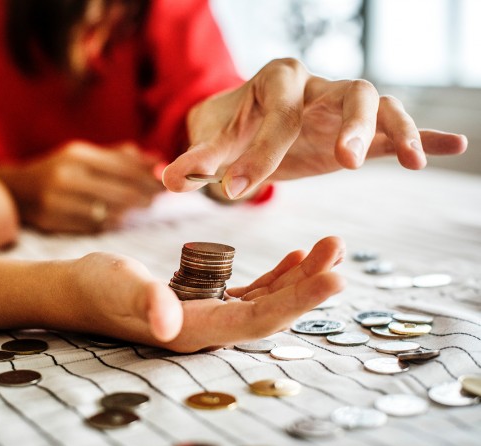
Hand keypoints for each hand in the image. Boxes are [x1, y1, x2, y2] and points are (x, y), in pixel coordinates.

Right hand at [0, 141, 164, 232]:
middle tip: (160, 198)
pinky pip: (94, 226)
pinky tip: (121, 218)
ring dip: (131, 211)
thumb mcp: (85, 155)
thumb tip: (158, 160)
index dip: (149, 177)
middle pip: (120, 192)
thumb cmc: (60, 170)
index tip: (166, 182)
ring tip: (144, 206)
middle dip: (145, 195)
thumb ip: (121, 157)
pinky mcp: (53, 221)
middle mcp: (66, 177)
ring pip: (109, 212)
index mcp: (77, 155)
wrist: (16, 190)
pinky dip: (112, 222)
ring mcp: (58, 201)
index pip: (124, 168)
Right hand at [52, 236, 345, 352]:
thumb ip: (145, 302)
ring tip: (328, 248)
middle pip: (273, 311)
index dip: (299, 303)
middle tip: (339, 251)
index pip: (258, 321)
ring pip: (267, 300)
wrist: (79, 290)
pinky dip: (276, 276)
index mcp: (194, 330)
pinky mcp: (205, 301)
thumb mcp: (118, 286)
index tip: (335, 278)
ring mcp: (209, 316)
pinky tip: (295, 259)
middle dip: (310, 285)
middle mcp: (209, 330)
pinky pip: (251, 291)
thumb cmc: (95, 287)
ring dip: (300, 277)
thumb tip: (168, 323)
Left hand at [162, 58, 467, 198]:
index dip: (258, 154)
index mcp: (276, 82)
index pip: (276, 115)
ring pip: (380, 103)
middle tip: (344, 163)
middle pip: (347, 91)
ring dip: (394, 129)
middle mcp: (316, 85)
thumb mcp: (214, 143)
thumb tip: (167, 180)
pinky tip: (450, 147)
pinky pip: (397, 125)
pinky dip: (421, 135)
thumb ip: (196, 161)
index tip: (237, 191)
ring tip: (408, 161)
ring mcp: (341, 104)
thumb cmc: (232, 130)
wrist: (249, 122)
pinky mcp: (357, 128)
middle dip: (348, 125)